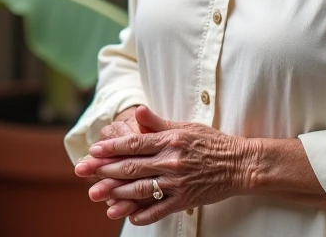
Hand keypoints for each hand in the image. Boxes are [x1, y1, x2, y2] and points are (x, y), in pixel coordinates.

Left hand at [74, 106, 252, 225]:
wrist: (239, 164)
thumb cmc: (211, 142)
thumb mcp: (185, 126)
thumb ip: (158, 122)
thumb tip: (136, 110)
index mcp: (170, 140)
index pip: (134, 143)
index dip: (112, 148)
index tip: (94, 151)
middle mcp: (171, 161)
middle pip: (132, 167)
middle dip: (105, 171)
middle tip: (86, 174)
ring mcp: (178, 183)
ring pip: (141, 189)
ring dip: (117, 193)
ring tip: (98, 196)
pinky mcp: (185, 200)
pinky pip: (160, 209)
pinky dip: (143, 214)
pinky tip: (128, 216)